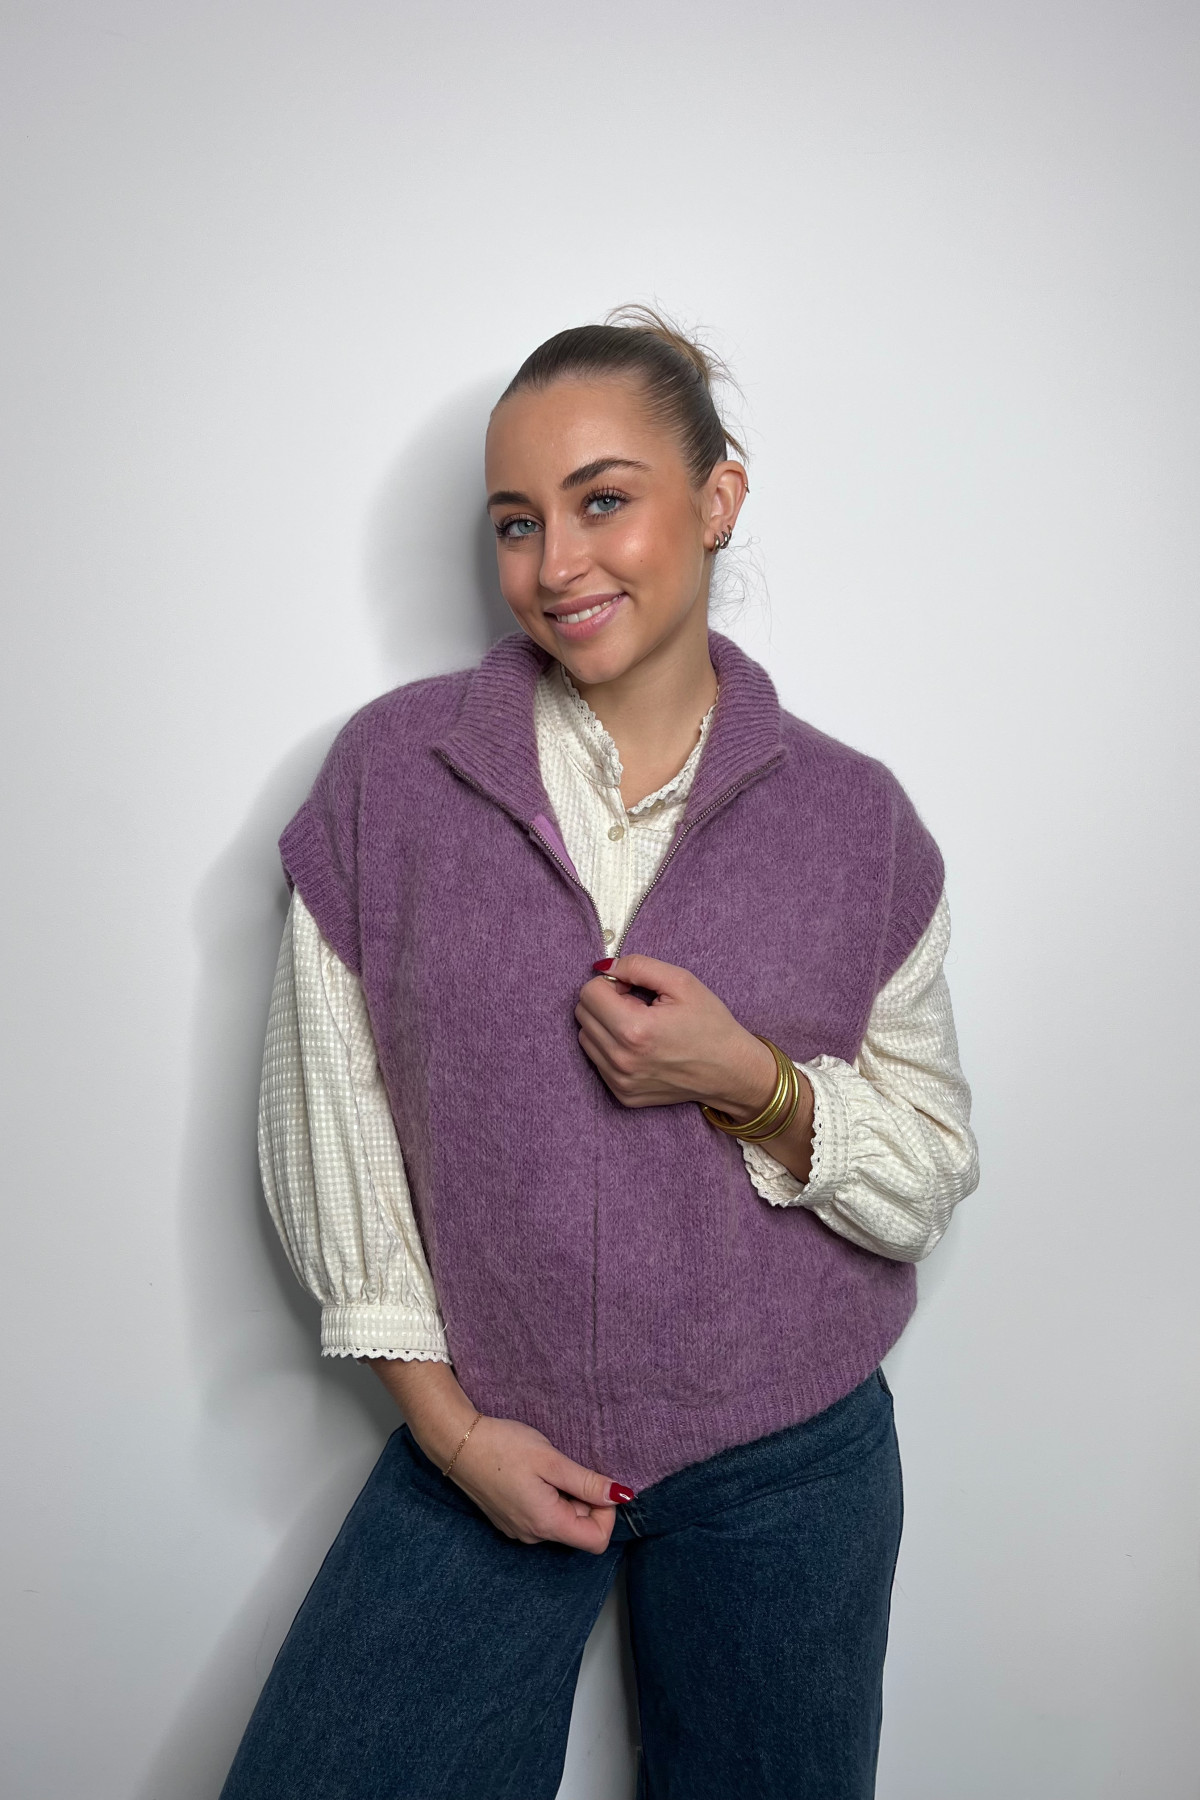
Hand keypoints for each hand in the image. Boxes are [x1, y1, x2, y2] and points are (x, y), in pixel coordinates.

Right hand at [450, 1415, 630, 1552]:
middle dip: (585, 1501)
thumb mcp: (551, 1460)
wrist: (457, 1443)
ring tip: (549, 1468)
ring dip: (566, 1498)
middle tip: (569, 1468)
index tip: (596, 1483)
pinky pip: (542, 1517)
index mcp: (546, 1523)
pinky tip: (534, 1473)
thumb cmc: (503, 1447)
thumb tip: (622, 1496)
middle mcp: (532, 1535)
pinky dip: (549, 1497)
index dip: (606, 1513)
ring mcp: (518, 1530)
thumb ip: (588, 1482)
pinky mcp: (509, 1519)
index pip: (596, 1541)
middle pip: (578, 1530)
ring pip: (560, 1522)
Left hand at [575, 953, 778, 1117]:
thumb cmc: (710, 1024)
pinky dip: (611, 1048)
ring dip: (605, 1025)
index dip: (611, 983)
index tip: (633, 989)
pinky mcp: (622, 1095)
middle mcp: (621, 1060)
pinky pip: (598, 1061)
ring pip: (586, 1038)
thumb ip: (638, 966)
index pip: (589, 993)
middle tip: (638, 1005)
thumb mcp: (682, 982)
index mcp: (634, 1030)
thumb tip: (604, 966)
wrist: (730, 1071)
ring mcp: (620, 1082)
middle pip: (582, 1014)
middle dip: (605, 1002)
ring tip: (640, 1026)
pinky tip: (640, 1046)